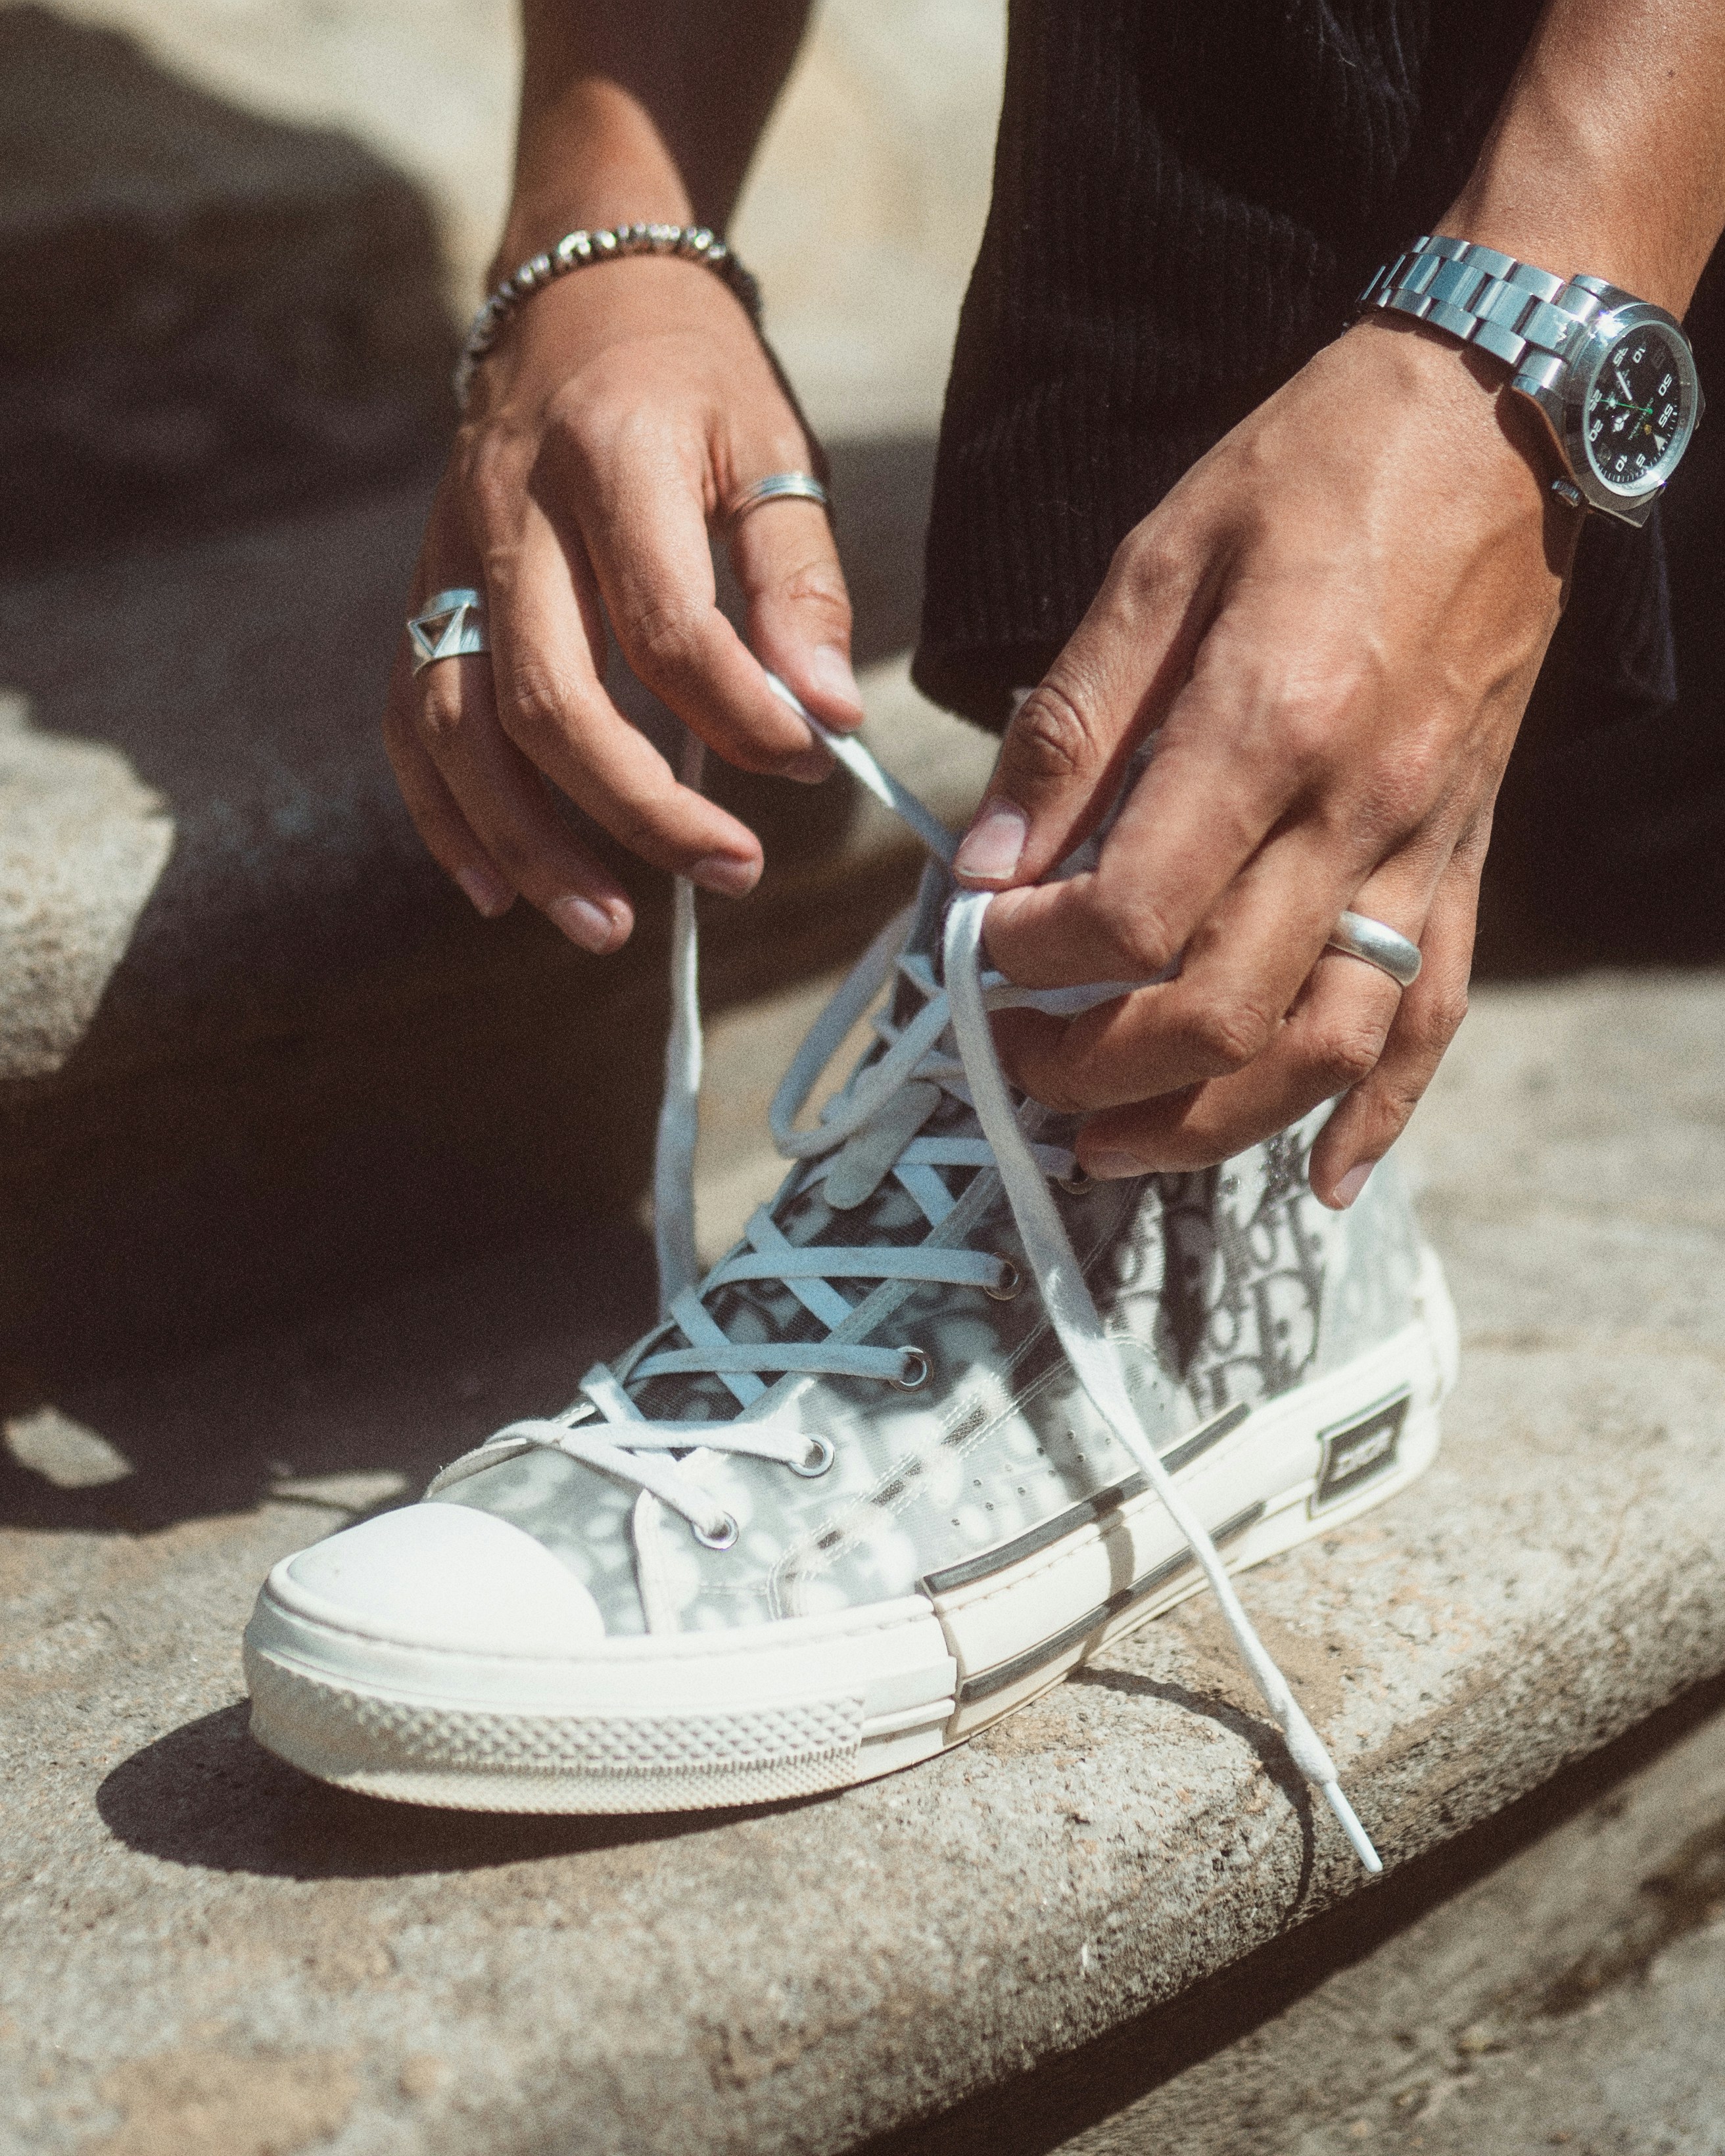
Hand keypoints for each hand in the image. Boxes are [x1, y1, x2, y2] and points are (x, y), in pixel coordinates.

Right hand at [384, 254, 861, 951]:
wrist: (573, 287)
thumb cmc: (691, 379)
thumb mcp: (771, 448)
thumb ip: (798, 582)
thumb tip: (828, 714)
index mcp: (610, 461)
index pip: (668, 627)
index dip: (743, 716)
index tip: (813, 762)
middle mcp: (510, 513)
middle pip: (551, 697)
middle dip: (639, 810)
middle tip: (733, 874)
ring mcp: (449, 555)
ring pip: (458, 726)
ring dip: (528, 842)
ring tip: (606, 928)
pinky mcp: (423, 588)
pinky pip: (409, 717)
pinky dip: (444, 813)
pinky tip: (497, 888)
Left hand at [952, 317, 1579, 1206]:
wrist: (1498, 420)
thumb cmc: (1312, 470)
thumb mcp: (1154, 561)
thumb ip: (1069, 727)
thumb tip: (986, 866)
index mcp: (1269, 722)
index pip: (1131, 912)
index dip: (1032, 960)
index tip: (977, 950)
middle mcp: (1358, 808)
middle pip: (1219, 1008)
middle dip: (1093, 1066)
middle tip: (1015, 1062)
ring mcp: (1425, 847)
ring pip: (1324, 1046)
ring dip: (1210, 1124)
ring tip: (1112, 1146)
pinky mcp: (1464, 860)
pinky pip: (1433, 1016)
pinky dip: (1380, 1114)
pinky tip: (1319, 1178)